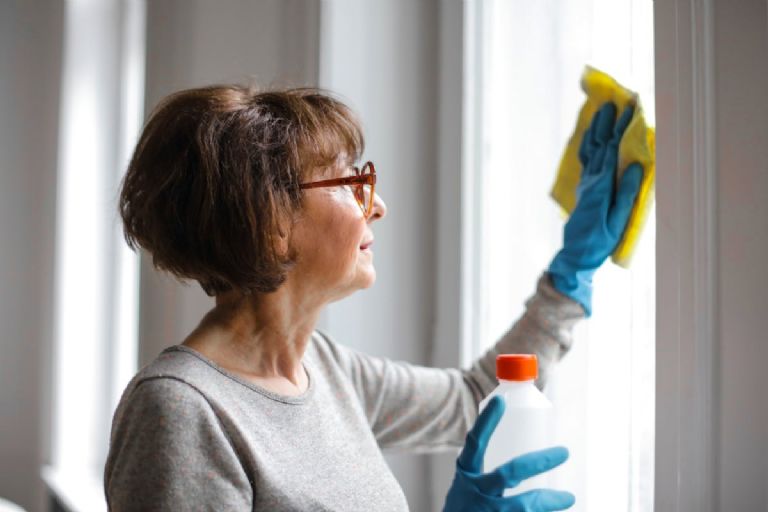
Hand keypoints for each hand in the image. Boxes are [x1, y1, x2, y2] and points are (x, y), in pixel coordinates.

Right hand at [443, 396, 574, 511]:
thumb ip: (492, 474)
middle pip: (509, 473)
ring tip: (568, 496)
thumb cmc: (466, 508)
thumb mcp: (468, 485)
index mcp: (466, 473)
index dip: (486, 421)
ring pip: (523, 506)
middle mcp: (475, 491)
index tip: (500, 400)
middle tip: (564, 452)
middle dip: (539, 462)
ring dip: (548, 501)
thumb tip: (530, 460)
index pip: (475, 442)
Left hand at [548, 102, 642, 315]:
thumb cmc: (600, 241)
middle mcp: (591, 180)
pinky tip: (590, 137)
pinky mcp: (584, 189)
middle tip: (614, 101)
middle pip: (598, 145)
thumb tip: (633, 165)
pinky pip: (585, 160)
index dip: (620, 129)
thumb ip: (626, 193)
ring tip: (601, 111)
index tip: (629, 109)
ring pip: (589, 150)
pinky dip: (588, 144)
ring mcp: (585, 184)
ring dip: (595, 130)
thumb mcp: (618, 220)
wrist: (576, 254)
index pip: (611, 150)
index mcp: (601, 185)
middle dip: (607, 123)